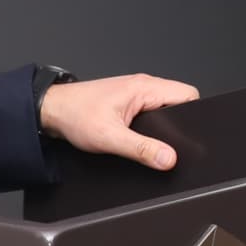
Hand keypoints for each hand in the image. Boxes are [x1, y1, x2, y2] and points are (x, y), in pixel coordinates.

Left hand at [39, 74, 199, 169]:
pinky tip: (142, 139)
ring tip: (154, 142)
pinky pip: (152, 111)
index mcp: (144, 88)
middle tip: (169, 143)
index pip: (188, 94)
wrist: (50, 111)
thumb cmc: (74, 115)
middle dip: (180, 124)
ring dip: (164, 125)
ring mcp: (135, 93)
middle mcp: (143, 86)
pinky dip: (152, 126)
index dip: (195, 115)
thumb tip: (169, 159)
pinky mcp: (128, 102)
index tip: (190, 135)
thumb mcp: (110, 138)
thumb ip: (142, 149)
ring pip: (166, 107)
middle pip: (180, 101)